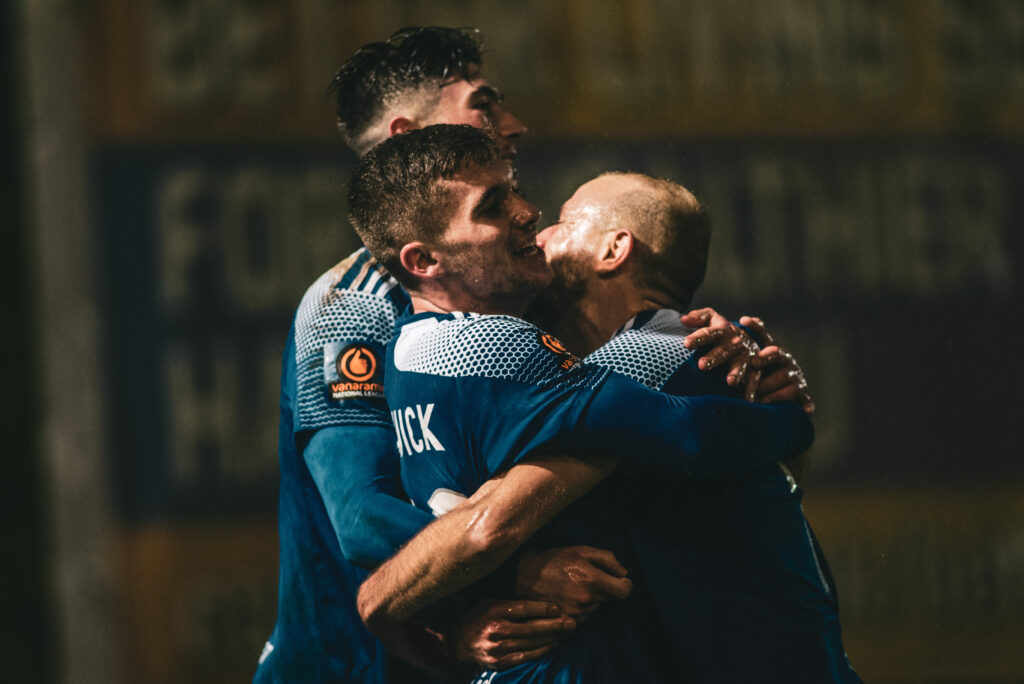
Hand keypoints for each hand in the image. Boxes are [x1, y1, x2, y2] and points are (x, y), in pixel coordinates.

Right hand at [450, 599, 575, 670]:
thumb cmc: (478, 616)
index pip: (523, 608)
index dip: (543, 608)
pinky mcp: (499, 662)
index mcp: (493, 610)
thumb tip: (539, 594)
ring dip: (552, 639)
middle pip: (532, 628)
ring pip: (532, 643)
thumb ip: (511, 601)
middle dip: (555, 626)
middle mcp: (496, 630)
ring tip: (566, 633)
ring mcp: (497, 648)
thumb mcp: (490, 602)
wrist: (457, 642)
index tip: (558, 608)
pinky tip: (552, 645)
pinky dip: (541, 651)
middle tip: (572, 623)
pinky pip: (525, 656)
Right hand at [514, 545, 631, 621]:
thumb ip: (607, 559)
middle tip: (587, 578)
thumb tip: (624, 573)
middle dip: (604, 589)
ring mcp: (578, 613)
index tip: (616, 579)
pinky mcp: (568, 621)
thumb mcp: (582, 550)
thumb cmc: (554, 559)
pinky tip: (568, 597)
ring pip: (597, 607)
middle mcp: (587, 600)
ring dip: (592, 598)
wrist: (524, 575)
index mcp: (593, 580)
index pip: (625, 591)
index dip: (624, 584)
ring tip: (574, 586)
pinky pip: (585, 616)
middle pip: (610, 599)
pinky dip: (581, 607)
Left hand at [682, 307, 760, 399]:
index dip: (698, 337)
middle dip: (714, 357)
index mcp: (722, 329)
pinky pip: (754, 378)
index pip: (708, 332)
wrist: (746, 339)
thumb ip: (699, 317)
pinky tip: (746, 399)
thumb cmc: (720, 331)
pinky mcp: (755, 368)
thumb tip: (683, 319)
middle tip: (701, 365)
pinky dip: (751, 389)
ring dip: (736, 372)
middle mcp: (734, 342)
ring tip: (730, 382)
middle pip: (723, 350)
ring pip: (740, 364)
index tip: (686, 344)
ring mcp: (745, 355)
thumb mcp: (712, 319)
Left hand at [737, 316, 813, 413]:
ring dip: (766, 386)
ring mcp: (795, 376)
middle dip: (765, 356)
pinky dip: (782, 399)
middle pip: (776, 352)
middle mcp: (785, 361)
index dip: (756, 328)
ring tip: (750, 397)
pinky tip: (772, 404)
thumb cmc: (761, 387)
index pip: (763, 337)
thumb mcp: (751, 373)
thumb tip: (721, 342)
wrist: (788, 409)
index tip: (744, 319)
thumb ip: (740, 360)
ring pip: (782, 377)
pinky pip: (792, 394)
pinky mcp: (803, 393)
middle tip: (754, 361)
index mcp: (771, 353)